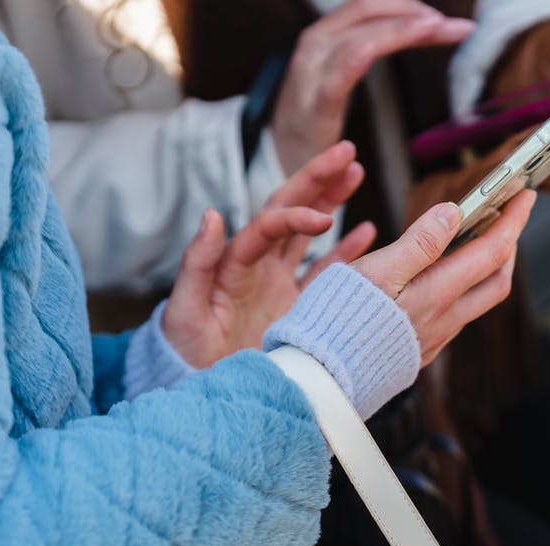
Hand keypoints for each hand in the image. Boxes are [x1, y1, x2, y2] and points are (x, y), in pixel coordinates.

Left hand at [163, 142, 376, 367]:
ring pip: (310, 233)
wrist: (197, 390)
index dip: (296, 216)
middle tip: (346, 151)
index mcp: (236, 263)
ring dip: (332, 201)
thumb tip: (213, 215)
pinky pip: (325, 273)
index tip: (324, 218)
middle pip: (291, 210)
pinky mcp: (295, 309)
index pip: (269, 224)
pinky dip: (346, 252)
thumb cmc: (183, 351)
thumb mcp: (184, 309)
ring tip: (356, 172)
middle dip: (318, 179)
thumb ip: (197, 263)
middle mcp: (259, 266)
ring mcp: (279, 285)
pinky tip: (367, 232)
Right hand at [271, 0, 474, 173]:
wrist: (281, 156)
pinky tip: (382, 47)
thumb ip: (371, 47)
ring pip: (360, 37)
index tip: (446, 20)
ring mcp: (312, 71)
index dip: (408, 6)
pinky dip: (362, 57)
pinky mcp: (315, 104)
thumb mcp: (342, 71)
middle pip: (369, 14)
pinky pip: (340, 75)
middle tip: (455, 26)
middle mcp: (316, 43)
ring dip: (402, 29)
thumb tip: (416, 29)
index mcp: (325, 34)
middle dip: (414, 15)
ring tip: (435, 28)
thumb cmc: (316, 113)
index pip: (370, 7)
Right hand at [355, 190, 535, 365]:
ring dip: (485, 268)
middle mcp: (444, 320)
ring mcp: (434, 338)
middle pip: (496, 280)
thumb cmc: (339, 321)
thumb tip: (453, 212)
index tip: (524, 195)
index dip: (512, 220)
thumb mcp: (376, 271)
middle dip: (507, 245)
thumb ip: (418, 242)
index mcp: (437, 295)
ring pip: (477, 301)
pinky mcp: (419, 350)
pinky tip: (441, 278)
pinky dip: (461, 288)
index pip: (492, 252)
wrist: (321, 377)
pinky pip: (455, 316)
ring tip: (475, 240)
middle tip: (505, 216)